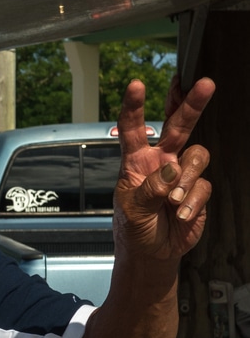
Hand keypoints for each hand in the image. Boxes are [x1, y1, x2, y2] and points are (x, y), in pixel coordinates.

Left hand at [113, 77, 214, 261]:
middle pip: (179, 126)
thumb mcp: (132, 210)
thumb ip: (149, 189)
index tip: (135, 85)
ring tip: (174, 201)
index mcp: (136, 162)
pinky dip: (192, 202)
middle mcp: (161, 162)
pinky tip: (181, 215)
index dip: (134, 108)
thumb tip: (170, 170)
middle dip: (191, 104)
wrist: (151, 252)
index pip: (133, 130)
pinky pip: (203, 186)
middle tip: (205, 84)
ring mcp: (182, 175)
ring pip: (197, 155)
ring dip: (187, 177)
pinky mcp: (198, 191)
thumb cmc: (134, 228)